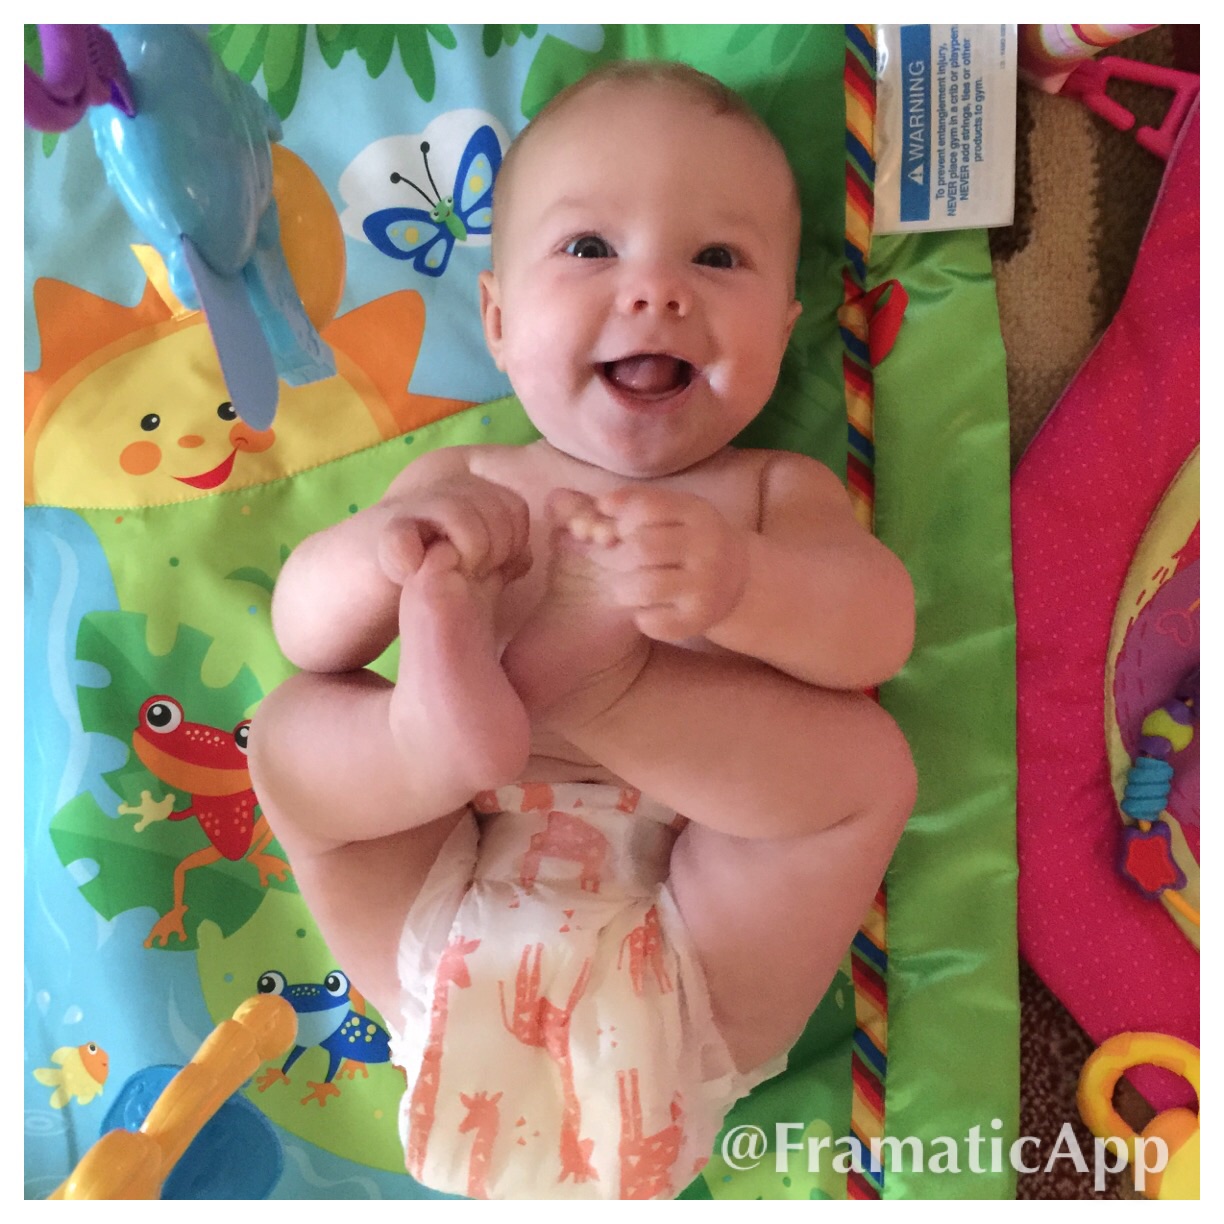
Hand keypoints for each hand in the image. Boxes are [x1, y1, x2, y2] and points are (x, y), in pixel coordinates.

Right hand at [377, 477, 531, 584]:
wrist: (357, 580)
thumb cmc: (421, 571)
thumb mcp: (471, 564)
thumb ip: (499, 554)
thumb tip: (524, 555)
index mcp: (468, 495)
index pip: (514, 507)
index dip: (513, 541)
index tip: (496, 568)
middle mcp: (442, 491)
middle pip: (494, 506)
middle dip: (493, 548)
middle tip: (472, 572)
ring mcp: (409, 509)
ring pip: (458, 513)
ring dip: (465, 550)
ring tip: (450, 571)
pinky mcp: (379, 536)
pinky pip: (402, 539)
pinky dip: (412, 557)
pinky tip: (413, 572)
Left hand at [550, 487, 749, 641]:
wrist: (738, 581)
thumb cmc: (685, 541)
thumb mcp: (669, 513)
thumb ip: (628, 502)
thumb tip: (584, 503)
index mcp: (696, 512)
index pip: (646, 507)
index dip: (620, 519)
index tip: (617, 530)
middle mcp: (707, 546)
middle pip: (642, 547)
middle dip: (618, 557)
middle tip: (616, 564)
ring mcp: (708, 584)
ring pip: (646, 586)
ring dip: (624, 589)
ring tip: (624, 590)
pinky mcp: (701, 618)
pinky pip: (656, 622)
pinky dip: (644, 620)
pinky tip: (645, 613)